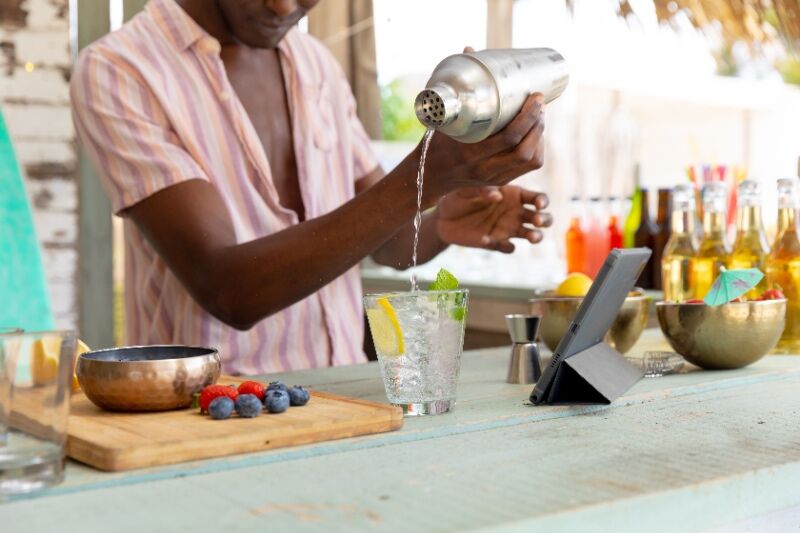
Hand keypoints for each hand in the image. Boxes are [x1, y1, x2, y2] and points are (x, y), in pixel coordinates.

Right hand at [414, 46, 544, 204]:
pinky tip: (533, 133)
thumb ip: (458, 87)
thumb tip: (470, 50)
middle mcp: (485, 169)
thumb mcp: (443, 118)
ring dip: (539, 136)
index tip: (535, 97)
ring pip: (531, 160)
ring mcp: (494, 178)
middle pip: (525, 150)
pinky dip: (536, 148)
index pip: (508, 138)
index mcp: (469, 154)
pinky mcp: (501, 181)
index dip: (527, 117)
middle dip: (537, 124)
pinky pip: (528, 167)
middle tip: (539, 104)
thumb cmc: (437, 142)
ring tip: (538, 117)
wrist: (430, 175)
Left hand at [436, 186, 551, 252]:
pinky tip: (486, 239)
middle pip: (542, 218)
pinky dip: (502, 245)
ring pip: (531, 235)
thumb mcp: (466, 190)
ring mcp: (507, 229)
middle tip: (537, 221)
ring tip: (532, 237)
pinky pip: (507, 247)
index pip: (536, 198)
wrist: (442, 219)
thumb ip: (481, 190)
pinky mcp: (496, 243)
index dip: (542, 201)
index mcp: (513, 195)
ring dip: (536, 237)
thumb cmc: (457, 198)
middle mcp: (515, 213)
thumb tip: (498, 195)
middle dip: (545, 220)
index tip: (539, 205)